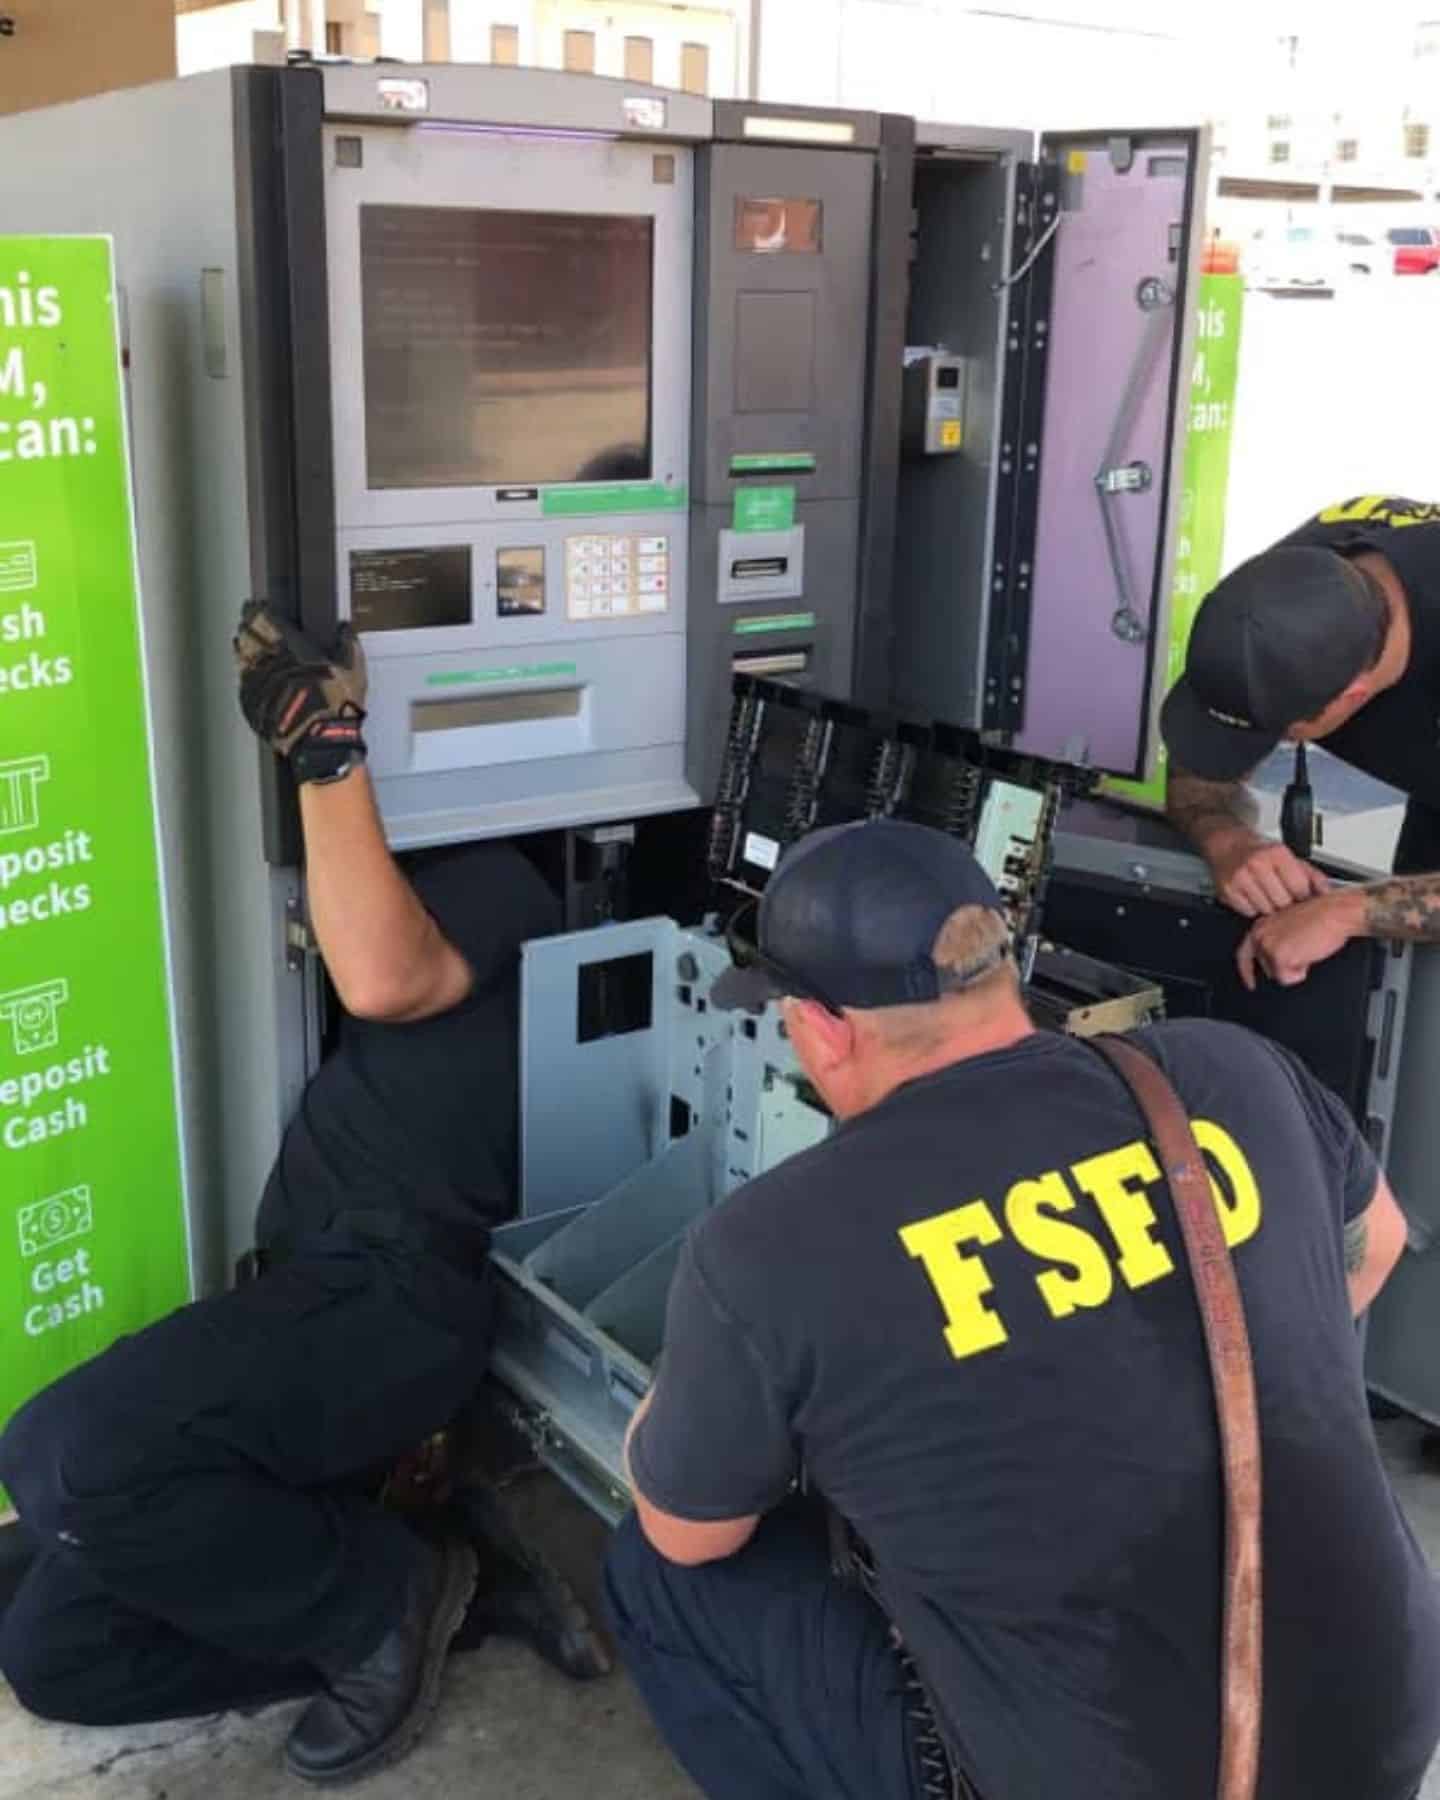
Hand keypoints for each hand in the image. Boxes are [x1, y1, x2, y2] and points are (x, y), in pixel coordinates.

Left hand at [233, 601, 366, 775]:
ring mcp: (258, 684)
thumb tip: (345, 630)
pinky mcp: (252, 704)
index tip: (256, 606)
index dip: (258, 612)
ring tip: (240, 641)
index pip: (266, 621)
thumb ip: (348, 645)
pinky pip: (242, 683)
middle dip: (247, 627)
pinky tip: (245, 671)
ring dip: (241, 648)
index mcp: (292, 648)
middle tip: (245, 620)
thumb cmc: (337, 707)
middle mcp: (270, 663)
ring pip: (242, 658)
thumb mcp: (353, 670)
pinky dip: (243, 674)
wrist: (322, 742)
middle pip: (249, 637)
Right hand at [1207, 830, 1329, 917]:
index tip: (1299, 895)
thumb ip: (1310, 874)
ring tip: (1267, 894)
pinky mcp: (1228, 891)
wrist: (1227, 844)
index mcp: (1277, 853)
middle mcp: (1258, 864)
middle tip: (1282, 895)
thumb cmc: (1259, 851)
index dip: (1302, 895)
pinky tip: (1253, 896)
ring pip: (1266, 909)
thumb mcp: (1288, 856)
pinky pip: (1249, 912)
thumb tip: (1326, 892)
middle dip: (1285, 902)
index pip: (1299, 888)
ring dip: (1269, 906)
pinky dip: (1253, 908)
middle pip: (1283, 902)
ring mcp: (1241, 878)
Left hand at [1236, 889, 1366, 991]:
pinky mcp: (1278, 957)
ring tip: (1308, 948)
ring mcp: (1267, 946)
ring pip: (1278, 974)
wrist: (1335, 912)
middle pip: (1266, 967)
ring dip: (1295, 967)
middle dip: (1285, 966)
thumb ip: (1276, 939)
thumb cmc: (1322, 916)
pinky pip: (1287, 978)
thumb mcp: (1289, 925)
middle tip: (1303, 951)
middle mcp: (1259, 934)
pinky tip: (1309, 955)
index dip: (1247, 971)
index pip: (1244, 953)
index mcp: (1261, 925)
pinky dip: (1301, 973)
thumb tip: (1275, 959)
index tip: (1251, 984)